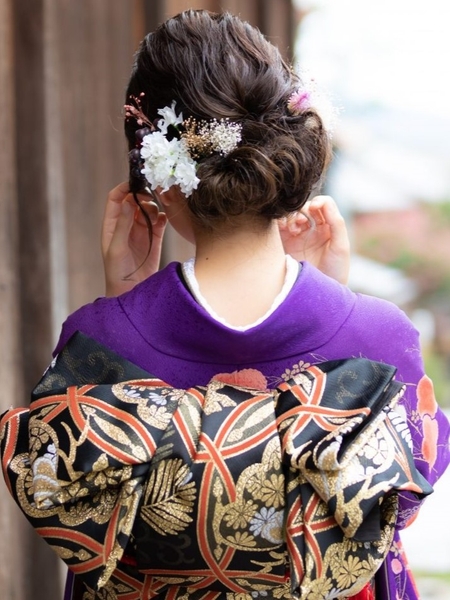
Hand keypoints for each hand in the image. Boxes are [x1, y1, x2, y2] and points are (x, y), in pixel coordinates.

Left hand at [102, 182, 166, 296]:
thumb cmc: (117, 272)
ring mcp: (141, 231)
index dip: (124, 188)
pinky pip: (160, 221)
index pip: (115, 198)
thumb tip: (128, 202)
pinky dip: (163, 217)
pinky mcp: (155, 238)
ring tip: (157, 213)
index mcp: (112, 225)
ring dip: (153, 206)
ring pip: (148, 209)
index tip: (135, 183)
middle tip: (152, 196)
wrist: (131, 291)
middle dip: (142, 195)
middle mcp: (126, 225)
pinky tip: (164, 220)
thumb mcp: (117, 248)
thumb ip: (123, 225)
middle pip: (134, 200)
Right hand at [279, 195, 349, 284]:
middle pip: (304, 207)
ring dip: (291, 216)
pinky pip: (277, 228)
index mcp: (328, 228)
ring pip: (290, 215)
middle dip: (302, 210)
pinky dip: (279, 223)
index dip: (318, 202)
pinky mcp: (283, 244)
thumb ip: (336, 223)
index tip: (315, 208)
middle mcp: (311, 230)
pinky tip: (285, 230)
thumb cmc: (335, 272)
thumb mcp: (341, 246)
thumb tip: (324, 201)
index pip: (322, 205)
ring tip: (294, 228)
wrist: (318, 295)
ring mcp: (296, 237)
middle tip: (303, 220)